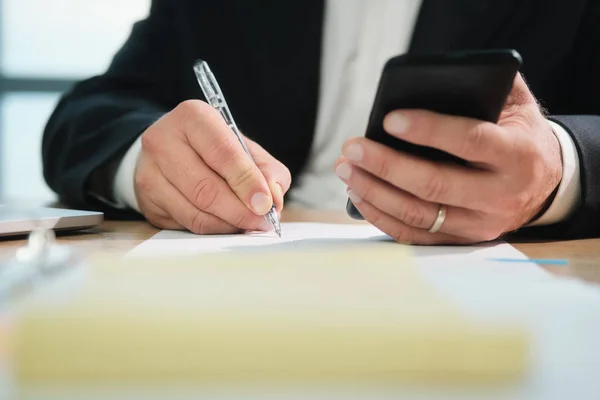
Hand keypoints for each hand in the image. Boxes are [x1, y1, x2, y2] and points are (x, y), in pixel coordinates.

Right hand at [134, 100, 290, 233]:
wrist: (169, 152)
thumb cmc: (213, 149)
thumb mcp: (245, 148)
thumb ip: (267, 170)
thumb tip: (273, 198)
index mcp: (193, 117)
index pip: (223, 152)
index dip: (247, 181)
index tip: (266, 203)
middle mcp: (163, 141)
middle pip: (206, 188)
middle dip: (240, 211)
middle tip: (262, 221)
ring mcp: (150, 173)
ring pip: (195, 212)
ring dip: (228, 224)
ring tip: (248, 224)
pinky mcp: (148, 201)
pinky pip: (186, 224)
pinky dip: (213, 230)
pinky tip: (227, 224)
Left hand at [335, 73, 561, 244]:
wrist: (545, 184)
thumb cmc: (519, 136)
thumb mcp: (516, 106)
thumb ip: (487, 87)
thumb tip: (434, 76)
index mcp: (516, 154)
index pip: (469, 141)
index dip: (428, 130)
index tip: (389, 120)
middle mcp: (499, 194)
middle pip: (434, 184)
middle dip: (386, 165)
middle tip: (353, 148)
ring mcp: (480, 223)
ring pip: (418, 213)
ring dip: (375, 192)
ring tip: (347, 169)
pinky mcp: (462, 239)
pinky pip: (414, 235)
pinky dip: (381, 216)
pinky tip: (360, 195)